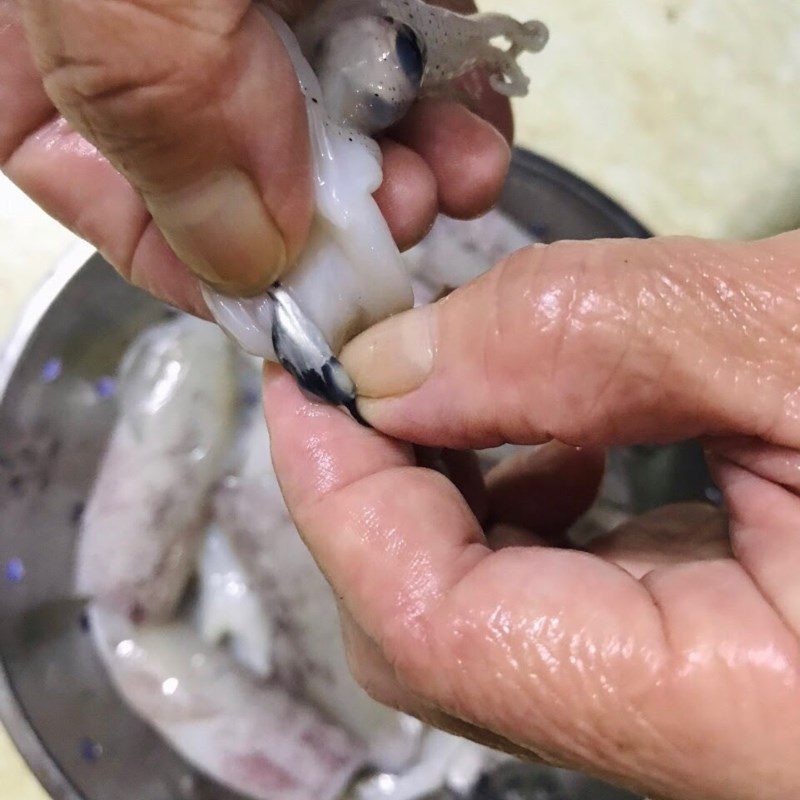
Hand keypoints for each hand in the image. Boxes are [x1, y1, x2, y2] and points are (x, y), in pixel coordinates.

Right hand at [0, 0, 509, 312]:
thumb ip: (162, 101)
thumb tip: (245, 256)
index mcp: (47, 35)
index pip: (84, 181)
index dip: (189, 260)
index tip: (289, 306)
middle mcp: (161, 27)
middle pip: (233, 165)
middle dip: (322, 220)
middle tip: (391, 225)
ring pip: (334, 122)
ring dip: (404, 176)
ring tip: (450, 182)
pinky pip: (406, 60)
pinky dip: (448, 106)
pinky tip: (475, 129)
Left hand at [263, 230, 799, 799]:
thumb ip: (581, 342)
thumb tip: (392, 365)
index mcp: (747, 715)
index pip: (438, 631)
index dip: (340, 496)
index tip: (306, 383)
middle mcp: (709, 746)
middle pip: (439, 639)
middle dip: (378, 492)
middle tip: (370, 373)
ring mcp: (698, 704)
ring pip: (481, 622)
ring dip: (440, 498)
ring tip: (466, 394)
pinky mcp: (703, 653)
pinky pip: (549, 600)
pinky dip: (512, 509)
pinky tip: (554, 441)